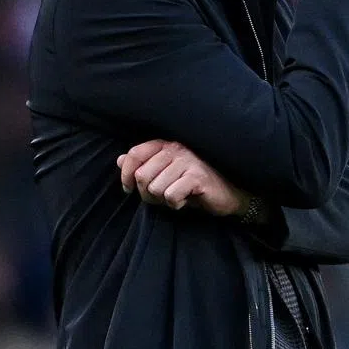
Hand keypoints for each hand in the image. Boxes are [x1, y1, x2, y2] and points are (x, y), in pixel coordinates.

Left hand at [116, 139, 250, 216]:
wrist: (229, 192)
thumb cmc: (194, 183)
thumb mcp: (166, 174)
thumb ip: (144, 165)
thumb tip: (120, 160)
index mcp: (166, 145)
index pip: (134, 154)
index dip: (125, 175)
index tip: (128, 189)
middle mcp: (176, 148)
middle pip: (142, 175)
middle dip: (148, 193)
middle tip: (163, 196)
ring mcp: (187, 161)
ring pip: (155, 188)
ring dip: (163, 200)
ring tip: (178, 195)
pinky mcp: (197, 177)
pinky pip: (171, 196)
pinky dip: (176, 204)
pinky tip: (187, 199)